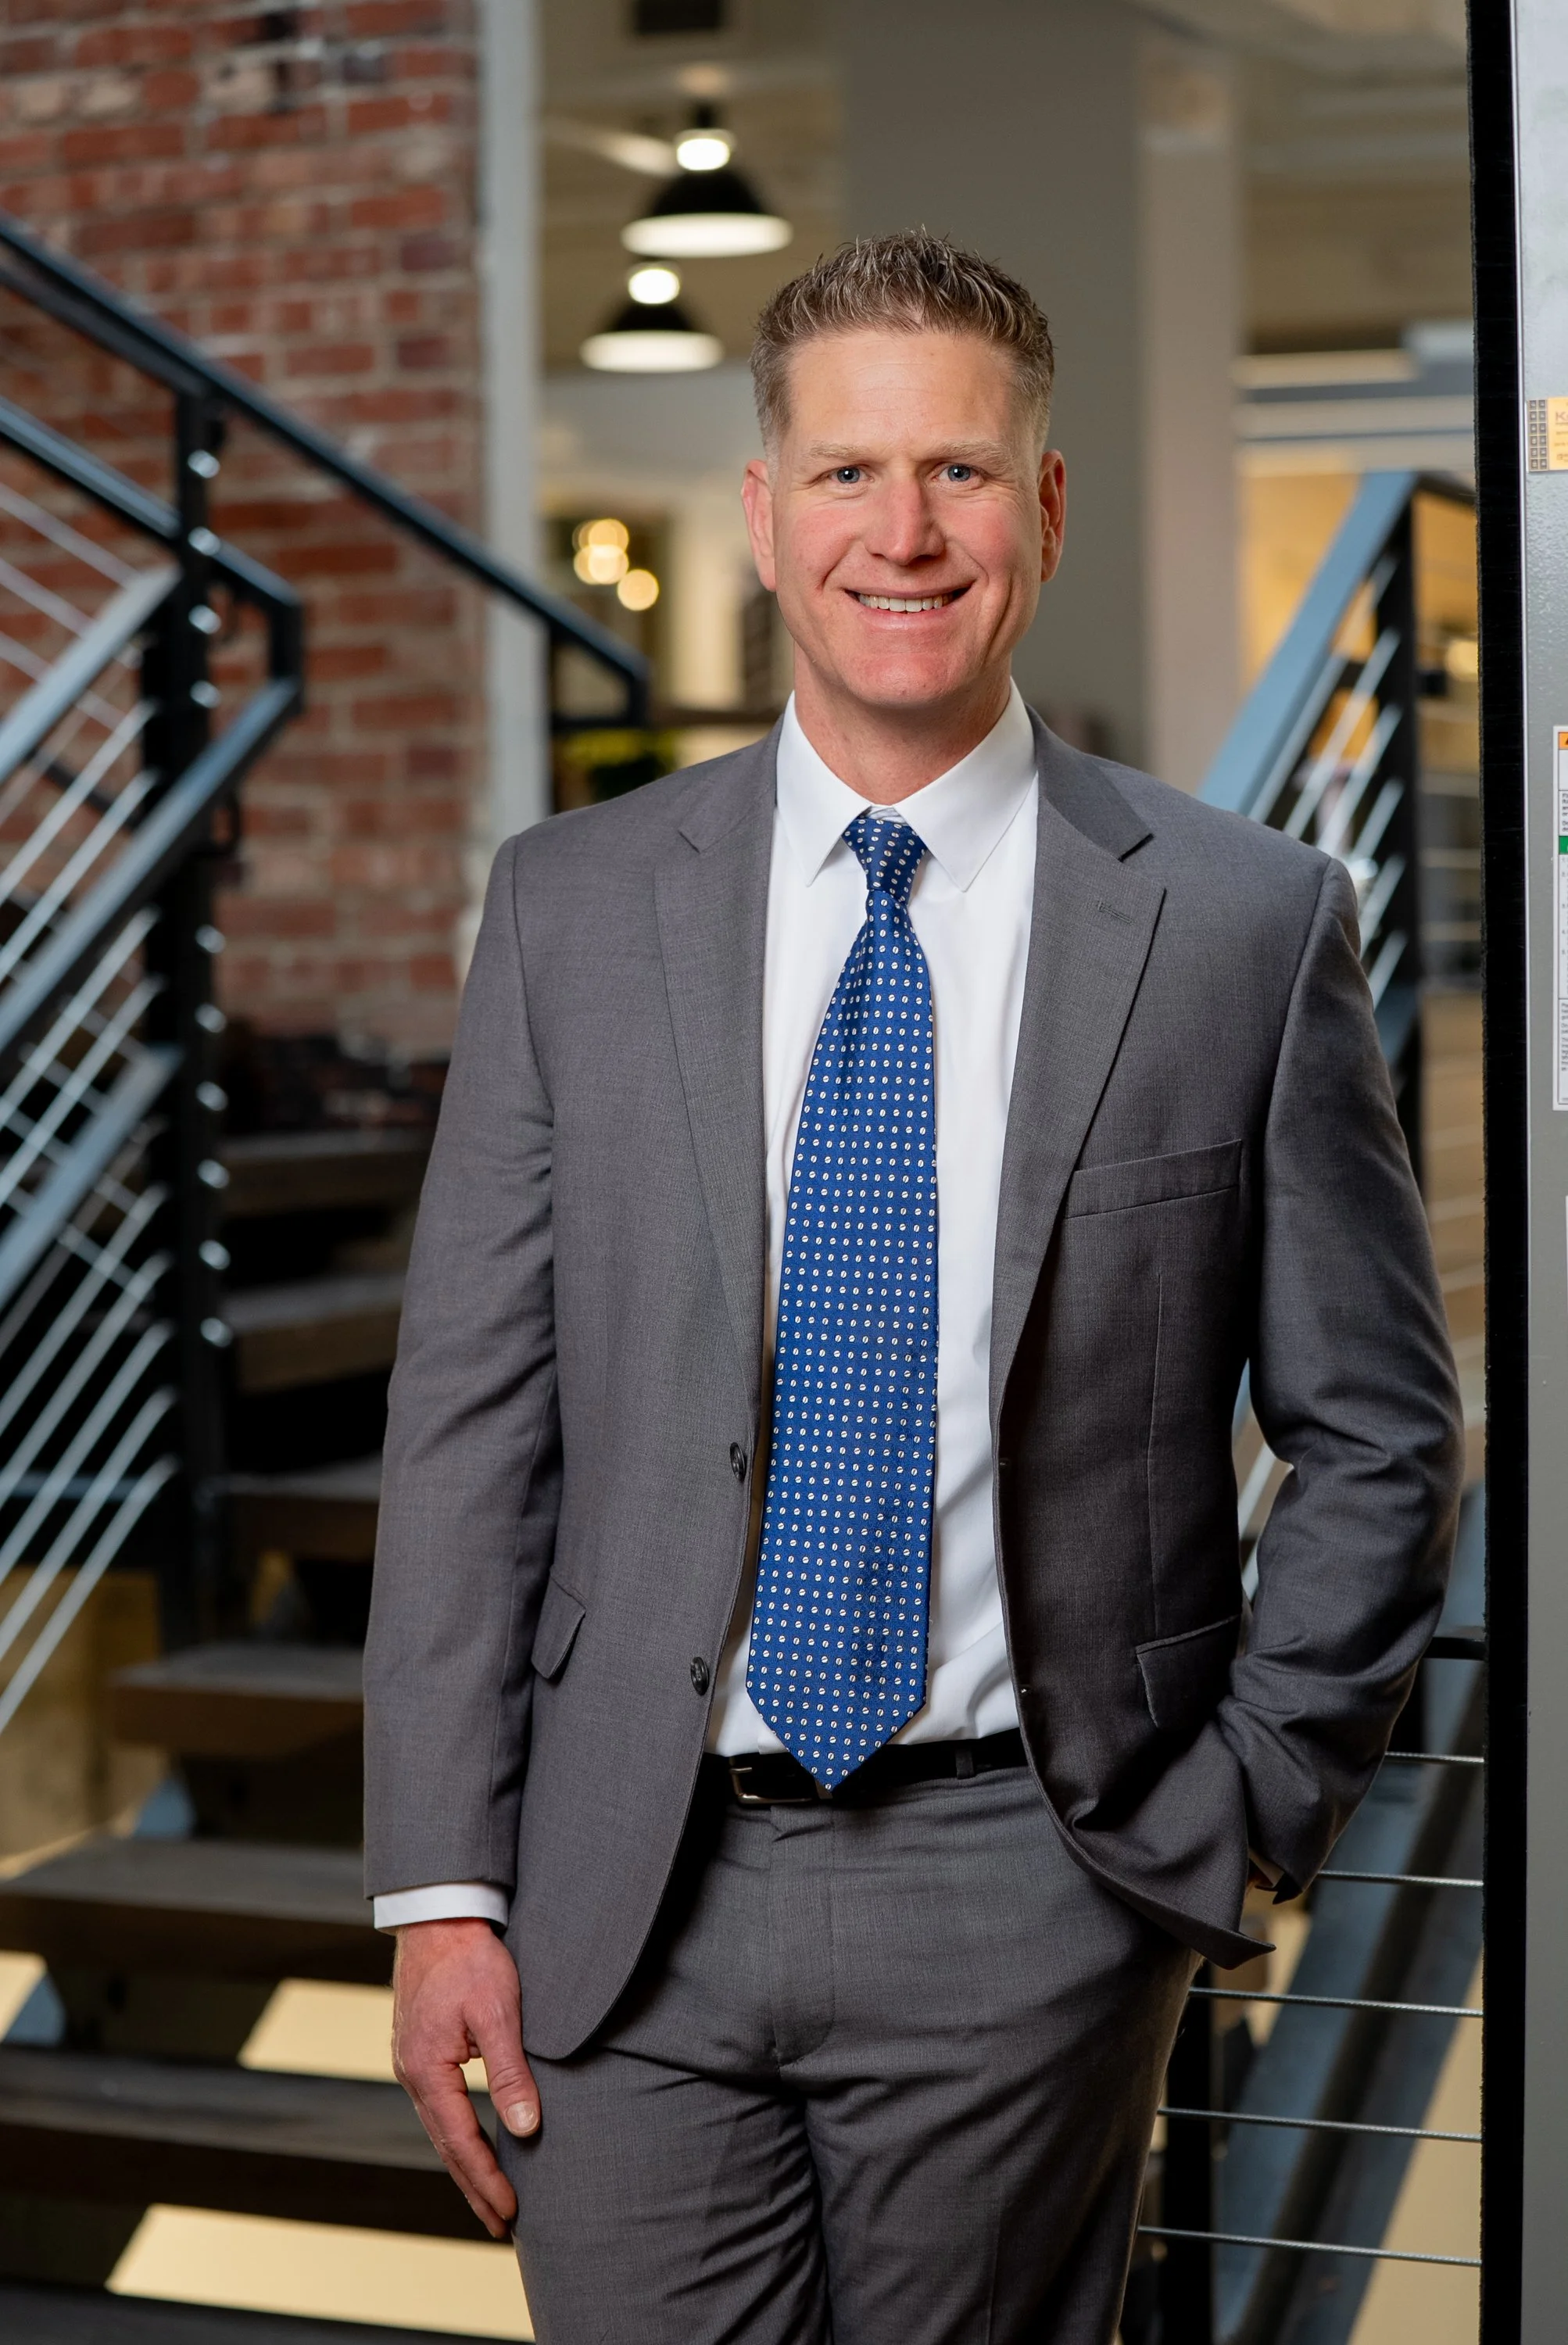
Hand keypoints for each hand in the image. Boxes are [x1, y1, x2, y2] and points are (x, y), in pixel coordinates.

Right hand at [391, 1917, 537, 2238]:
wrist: (438, 1914)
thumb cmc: (471, 1957)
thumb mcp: (498, 2012)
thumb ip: (509, 2072)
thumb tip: (526, 2128)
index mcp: (427, 2070)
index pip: (462, 2143)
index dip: (488, 2181)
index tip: (511, 2214)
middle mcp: (411, 2073)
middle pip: (445, 2146)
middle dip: (474, 2187)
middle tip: (501, 2226)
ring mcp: (411, 2062)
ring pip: (441, 2129)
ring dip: (466, 2165)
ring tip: (491, 2198)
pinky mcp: (419, 2050)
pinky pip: (439, 2106)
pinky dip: (457, 2134)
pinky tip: (473, 2144)